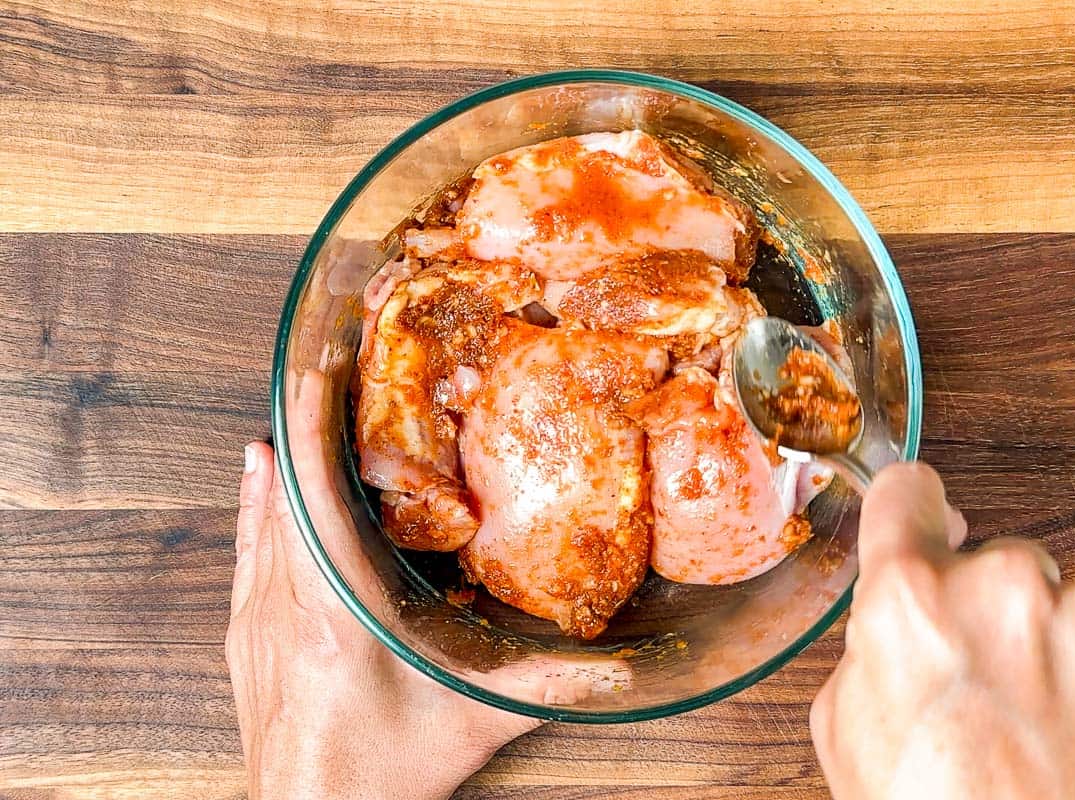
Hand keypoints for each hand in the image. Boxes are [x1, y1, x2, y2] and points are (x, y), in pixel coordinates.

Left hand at [225, 373, 540, 799]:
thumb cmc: (377, 777)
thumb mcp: (469, 725)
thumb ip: (543, 688)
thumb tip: (615, 666)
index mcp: (331, 617)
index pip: (314, 502)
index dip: (315, 434)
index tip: (318, 378)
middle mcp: (282, 608)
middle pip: (285, 496)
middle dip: (305, 427)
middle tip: (325, 369)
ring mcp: (256, 621)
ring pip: (263, 518)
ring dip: (284, 458)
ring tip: (299, 402)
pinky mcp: (245, 637)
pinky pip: (246, 549)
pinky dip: (255, 501)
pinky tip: (257, 470)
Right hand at [812, 463, 1074, 799]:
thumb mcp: (848, 737)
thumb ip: (869, 649)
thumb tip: (894, 621)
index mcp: (913, 601)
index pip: (908, 492)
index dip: (912, 511)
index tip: (925, 520)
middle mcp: (1010, 588)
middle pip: (1002, 563)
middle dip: (997, 612)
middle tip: (995, 696)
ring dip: (1067, 651)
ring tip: (1055, 738)